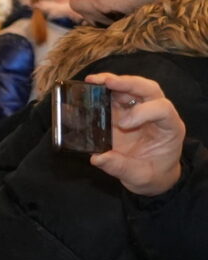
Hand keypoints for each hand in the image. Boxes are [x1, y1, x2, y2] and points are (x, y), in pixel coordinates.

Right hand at [91, 73, 186, 195]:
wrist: (153, 176)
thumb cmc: (152, 174)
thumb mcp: (140, 177)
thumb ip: (121, 167)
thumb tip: (97, 157)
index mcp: (169, 128)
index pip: (162, 109)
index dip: (142, 112)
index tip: (122, 125)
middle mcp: (157, 114)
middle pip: (149, 90)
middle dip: (128, 83)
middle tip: (107, 82)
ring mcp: (141, 111)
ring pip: (133, 87)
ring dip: (113, 82)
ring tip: (93, 81)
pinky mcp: (125, 112)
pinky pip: (117, 96)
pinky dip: (104, 89)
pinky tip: (90, 88)